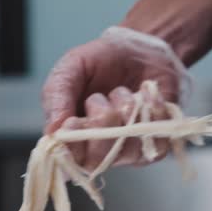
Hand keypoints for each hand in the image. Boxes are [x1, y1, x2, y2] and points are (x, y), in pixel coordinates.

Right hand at [42, 27, 183, 169]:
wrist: (141, 49)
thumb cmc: (101, 62)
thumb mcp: (71, 68)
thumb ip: (57, 95)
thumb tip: (53, 130)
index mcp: (72, 136)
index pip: (67, 161)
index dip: (71, 147)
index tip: (73, 121)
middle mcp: (100, 150)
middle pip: (99, 158)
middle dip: (102, 119)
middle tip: (101, 97)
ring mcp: (131, 150)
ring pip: (130, 145)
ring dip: (128, 109)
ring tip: (124, 92)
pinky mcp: (157, 144)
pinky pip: (158, 141)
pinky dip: (154, 110)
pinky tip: (147, 94)